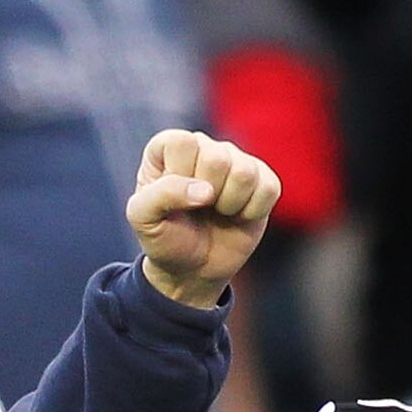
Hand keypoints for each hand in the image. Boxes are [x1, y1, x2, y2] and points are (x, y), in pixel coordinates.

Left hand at [127, 129, 278, 309]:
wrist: (192, 269)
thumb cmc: (165, 238)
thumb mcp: (143, 219)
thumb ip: (162, 195)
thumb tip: (206, 191)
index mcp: (169, 147)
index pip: (183, 143)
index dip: (179, 176)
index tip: (173, 200)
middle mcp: (204, 146)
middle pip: (217, 158)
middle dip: (207, 196)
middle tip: (199, 210)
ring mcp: (236, 161)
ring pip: (245, 172)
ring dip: (229, 204)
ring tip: (217, 212)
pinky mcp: (262, 180)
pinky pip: (268, 188)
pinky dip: (252, 212)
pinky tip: (237, 216)